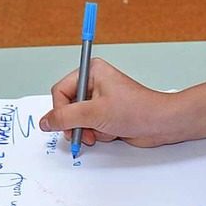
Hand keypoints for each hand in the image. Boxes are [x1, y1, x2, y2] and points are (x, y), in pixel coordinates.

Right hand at [39, 58, 180, 147]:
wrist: (161, 124)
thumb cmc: (137, 110)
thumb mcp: (94, 113)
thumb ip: (65, 117)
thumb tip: (45, 122)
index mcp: (91, 72)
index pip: (60, 92)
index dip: (61, 111)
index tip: (66, 124)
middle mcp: (94, 84)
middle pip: (67, 108)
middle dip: (76, 124)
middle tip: (84, 132)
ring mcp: (100, 101)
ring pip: (78, 121)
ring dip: (88, 131)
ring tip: (101, 132)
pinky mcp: (106, 115)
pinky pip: (89, 127)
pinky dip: (97, 134)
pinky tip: (111, 132)